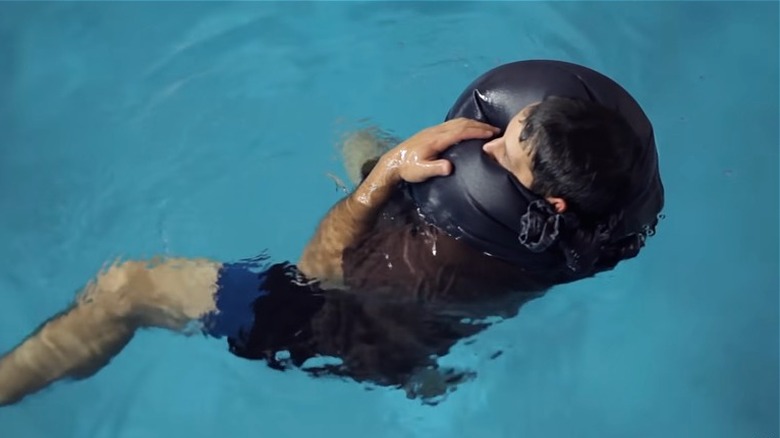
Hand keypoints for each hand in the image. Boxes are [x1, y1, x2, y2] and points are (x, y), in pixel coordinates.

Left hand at [380, 118, 499, 183]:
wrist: (393, 162)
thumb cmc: (407, 169)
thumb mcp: (421, 172)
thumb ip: (435, 168)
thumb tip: (450, 167)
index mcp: (436, 140)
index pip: (460, 132)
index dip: (477, 131)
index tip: (491, 133)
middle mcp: (436, 131)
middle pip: (461, 123)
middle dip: (480, 125)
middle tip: (496, 130)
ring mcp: (433, 130)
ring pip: (457, 122)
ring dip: (474, 123)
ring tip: (487, 128)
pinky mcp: (431, 132)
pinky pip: (452, 123)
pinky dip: (465, 123)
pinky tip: (469, 127)